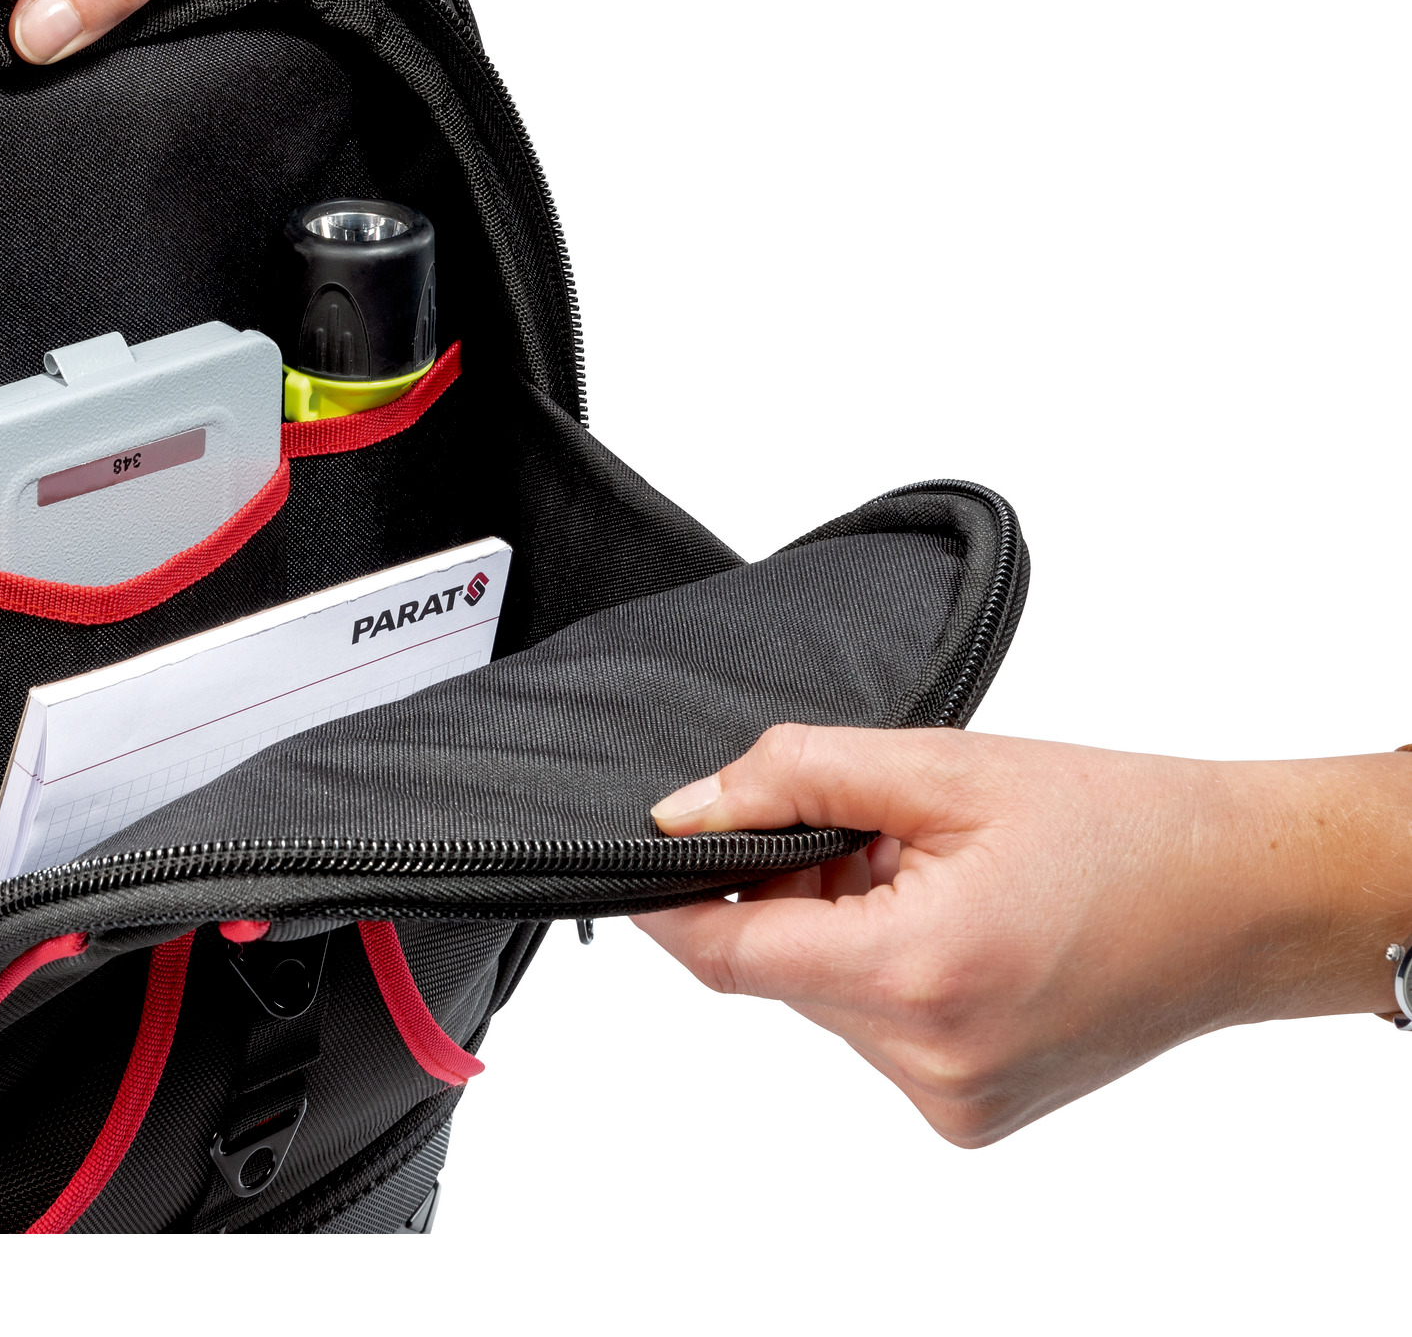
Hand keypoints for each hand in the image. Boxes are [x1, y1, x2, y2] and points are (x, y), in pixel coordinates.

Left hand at [632, 726, 1411, 1145]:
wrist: (1243, 901)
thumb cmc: (1117, 824)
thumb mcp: (942, 768)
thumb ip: (795, 780)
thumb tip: (683, 811)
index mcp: (918, 974)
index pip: (726, 956)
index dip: (668, 902)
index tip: (639, 855)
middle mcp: (927, 1061)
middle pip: (775, 969)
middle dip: (790, 892)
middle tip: (870, 831)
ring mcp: (950, 1100)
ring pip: (823, 998)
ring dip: (842, 930)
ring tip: (937, 877)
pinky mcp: (969, 1115)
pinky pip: (875, 1031)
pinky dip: (886, 972)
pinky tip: (961, 928)